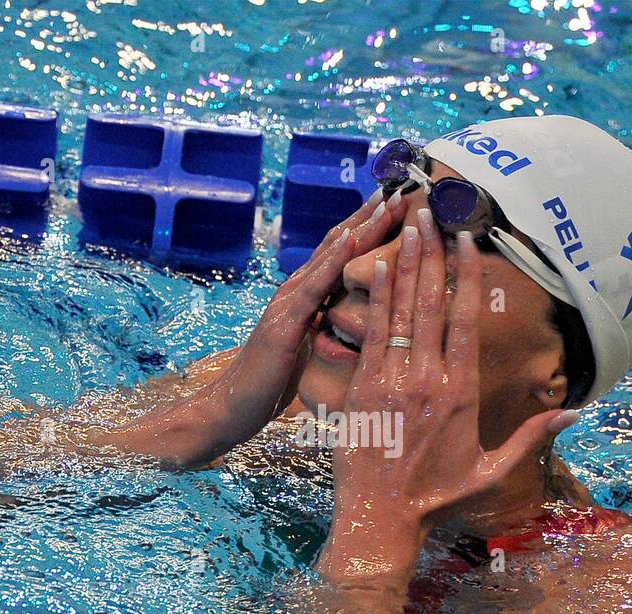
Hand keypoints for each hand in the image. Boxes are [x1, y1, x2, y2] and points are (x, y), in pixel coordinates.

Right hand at [192, 191, 407, 457]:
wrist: (231, 407)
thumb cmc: (270, 384)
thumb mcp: (308, 350)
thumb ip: (327, 330)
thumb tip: (357, 326)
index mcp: (306, 298)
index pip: (342, 254)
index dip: (368, 228)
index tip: (397, 206)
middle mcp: (297, 291)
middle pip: (338, 244)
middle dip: (370, 216)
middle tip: (401, 189)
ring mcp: (288, 304)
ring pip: (329, 256)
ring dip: (360, 227)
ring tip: (387, 202)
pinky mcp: (284, 324)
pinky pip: (313, 287)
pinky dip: (334, 260)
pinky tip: (352, 240)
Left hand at [318, 217, 577, 586]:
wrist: (383, 518)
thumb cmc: (437, 496)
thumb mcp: (491, 469)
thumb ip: (530, 436)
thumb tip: (573, 413)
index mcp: (462, 393)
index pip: (467, 321)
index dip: (469, 276)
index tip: (469, 241)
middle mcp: (430, 380)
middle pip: (434, 304)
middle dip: (436, 254)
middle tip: (435, 212)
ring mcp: (394, 381)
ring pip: (402, 310)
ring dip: (407, 263)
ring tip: (411, 224)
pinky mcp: (363, 388)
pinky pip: (372, 332)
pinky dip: (377, 297)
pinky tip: (379, 266)